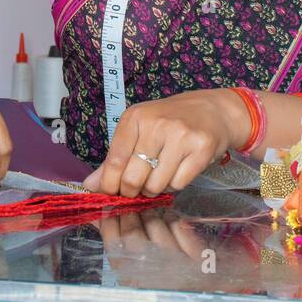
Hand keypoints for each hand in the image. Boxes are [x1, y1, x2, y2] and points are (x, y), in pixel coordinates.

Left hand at [81, 89, 248, 196]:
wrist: (212, 110)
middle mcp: (156, 124)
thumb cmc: (169, 121)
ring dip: (154, 189)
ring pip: (156, 185)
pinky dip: (174, 186)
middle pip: (133, 178)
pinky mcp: (201, 149)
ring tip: (159, 175)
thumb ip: (114, 158)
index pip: (114, 161)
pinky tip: (176, 172)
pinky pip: (178, 184)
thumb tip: (90, 185)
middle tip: (138, 187)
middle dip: (132, 190)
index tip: (112, 192)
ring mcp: (180, 136)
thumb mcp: (138, 130)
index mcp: (134, 117)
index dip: (109, 184)